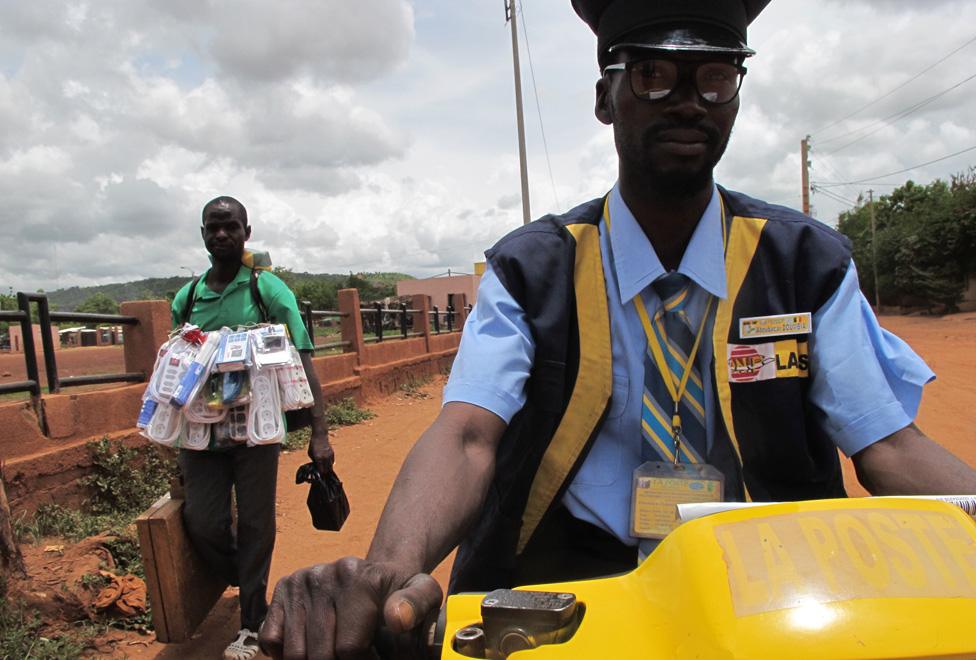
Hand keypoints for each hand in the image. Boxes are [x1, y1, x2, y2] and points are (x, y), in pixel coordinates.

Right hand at [259, 557, 442, 659]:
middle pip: (320, 654)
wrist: (377, 573)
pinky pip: (271, 641)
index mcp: (360, 577)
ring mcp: (300, 581)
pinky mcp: (282, 589)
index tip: (373, 657)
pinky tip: (312, 645)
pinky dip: (286, 654)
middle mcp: (325, 574)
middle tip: (353, 656)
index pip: (349, 648)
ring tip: (336, 653)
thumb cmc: (399, 593)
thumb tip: (397, 618)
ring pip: (294, 653)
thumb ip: (416, 605)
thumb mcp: (422, 594)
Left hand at [308, 429, 333, 474]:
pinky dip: (330, 464)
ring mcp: (329, 456)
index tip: (319, 476)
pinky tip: (327, 465)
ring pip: (331, 466)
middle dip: (324, 473)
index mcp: (318, 458)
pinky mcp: (332, 453)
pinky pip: (332, 462)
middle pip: (327, 470)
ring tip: (326, 471)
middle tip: (322, 475)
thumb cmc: (313, 445)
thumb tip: (316, 466)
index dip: (320, 474)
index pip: (321, 470)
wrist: (320, 436)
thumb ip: (314, 461)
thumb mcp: (310, 454)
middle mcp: (325, 458)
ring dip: (328, 469)